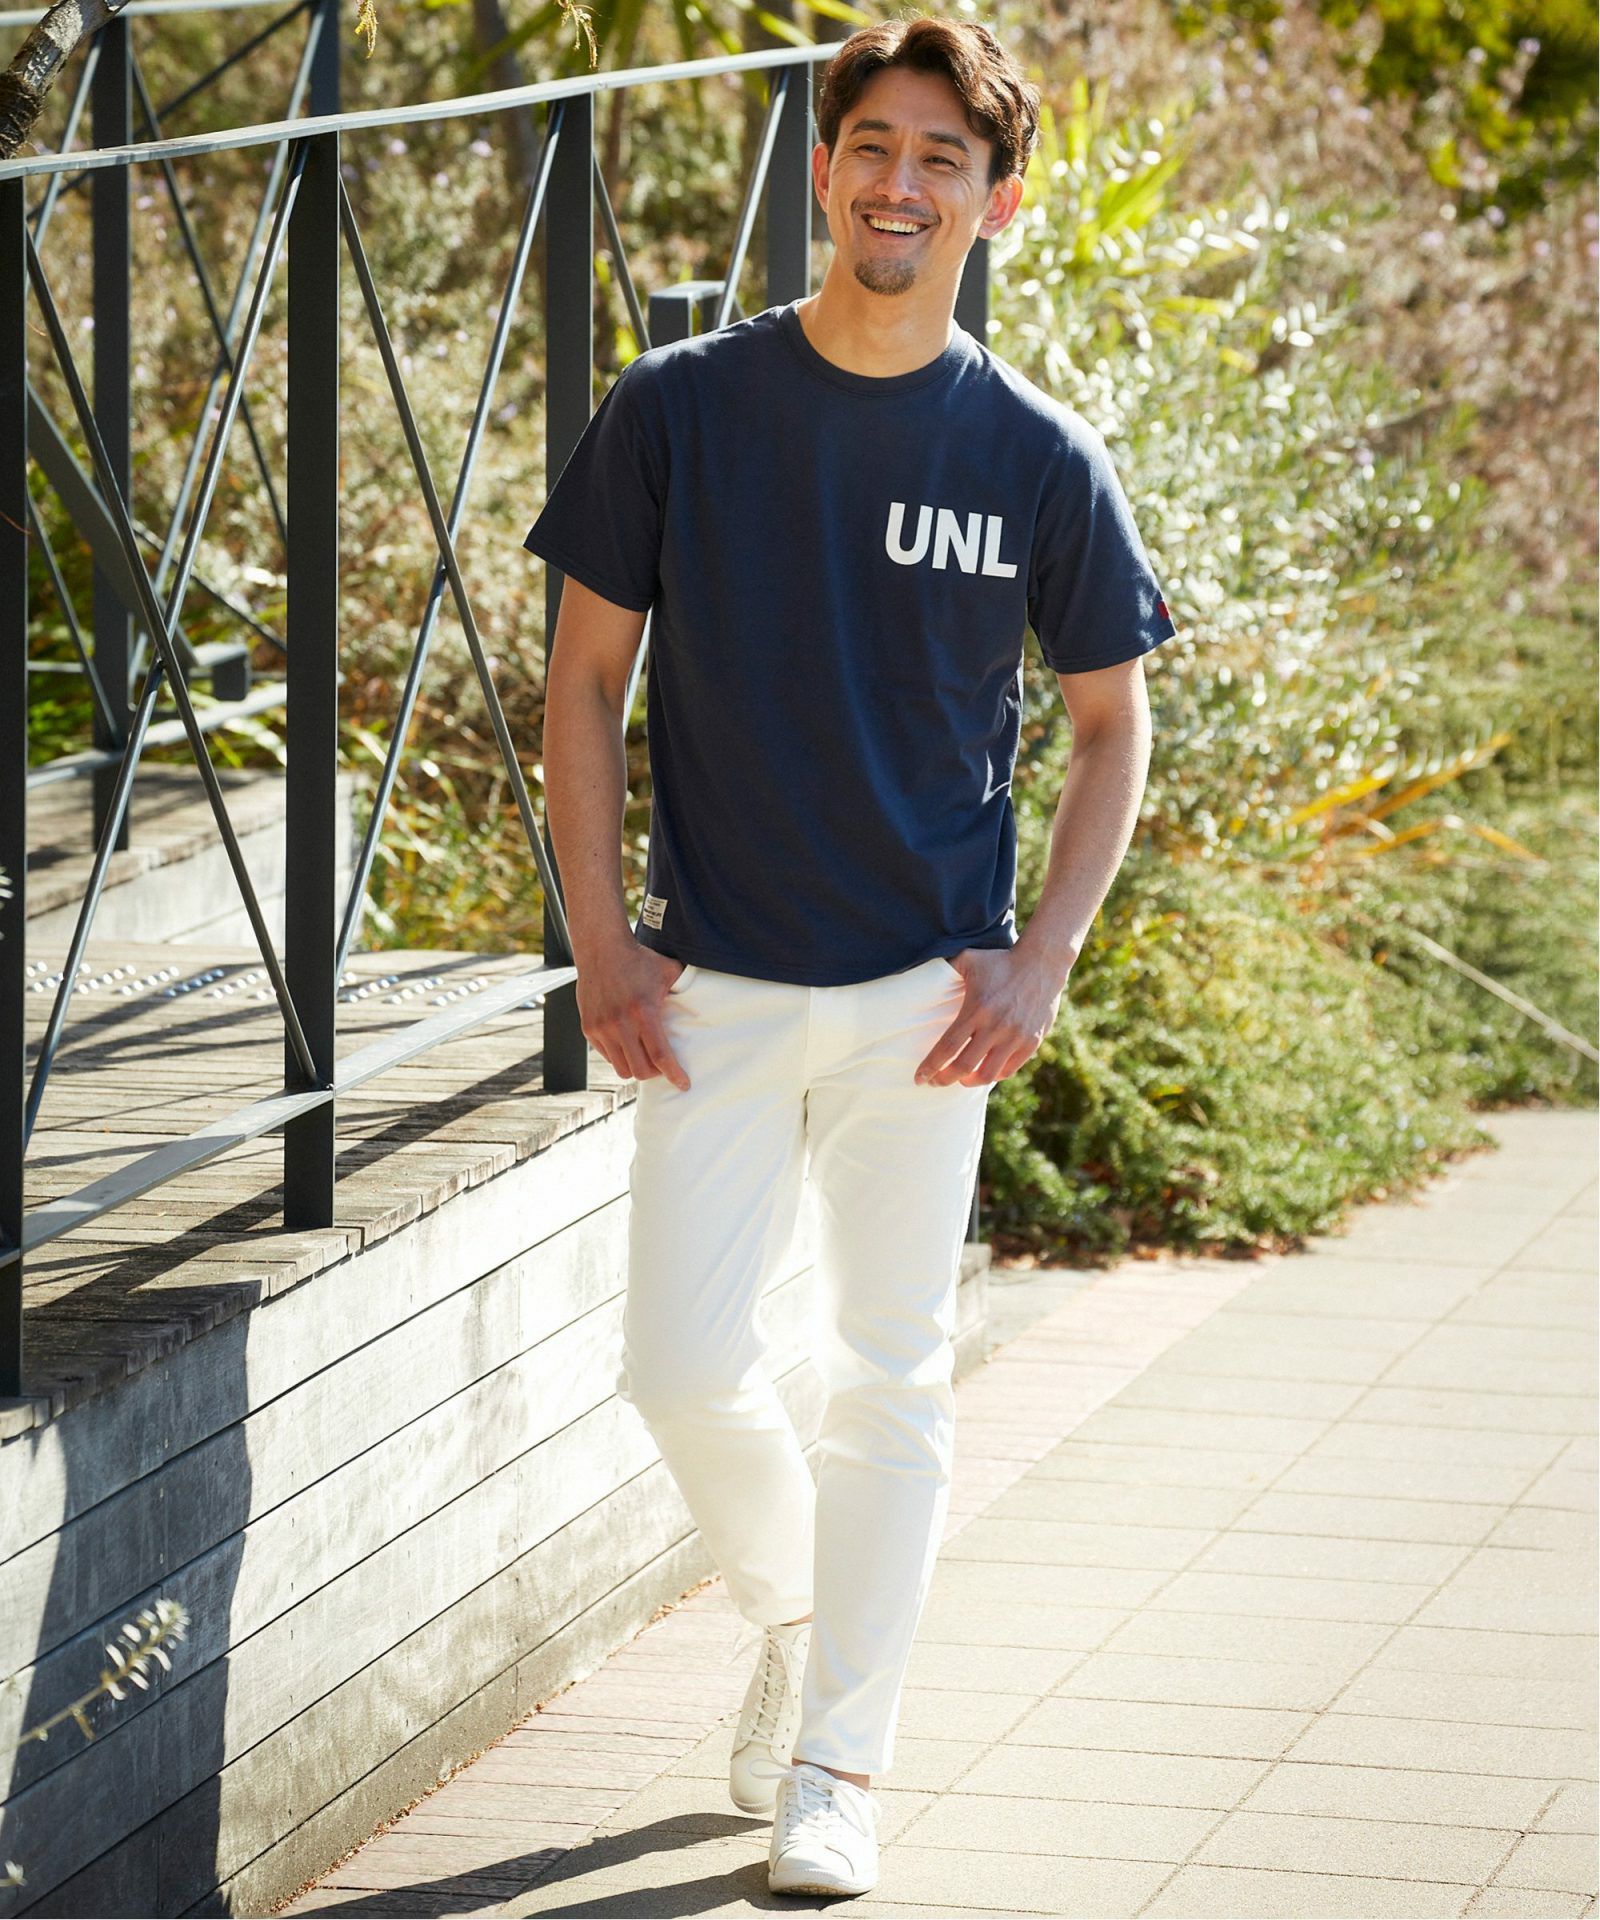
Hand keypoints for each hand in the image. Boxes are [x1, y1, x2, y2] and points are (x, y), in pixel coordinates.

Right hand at [575, 938, 691, 1090]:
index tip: (683, 1084)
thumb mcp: (668, 971)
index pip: (660, 1055)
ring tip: (644, 1056)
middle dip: (655, 1073)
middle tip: (662, 1066)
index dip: (673, 1074)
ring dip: (635, 1066)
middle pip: (640, 1070)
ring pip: (621, 1068)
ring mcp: (601, 1028)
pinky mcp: (589, 1028)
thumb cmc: (638, 960)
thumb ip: (686, 988)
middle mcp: (620, 1024)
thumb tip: (708, 999)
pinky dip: (619, 1055)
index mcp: (643, 1012)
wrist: (601, 949)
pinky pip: (607, 1056)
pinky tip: (627, 1044)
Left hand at [913, 946, 1069, 1086]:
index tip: (919, 1078)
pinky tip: (984, 1071)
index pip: (947, 1047)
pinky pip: (1008, 1070)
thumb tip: (923, 976)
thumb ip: (946, 969)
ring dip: (969, 1082)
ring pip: (987, 1074)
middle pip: (964, 1066)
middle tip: (935, 1083)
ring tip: (961, 1079)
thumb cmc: (1001, 961)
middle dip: (945, 1079)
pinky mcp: (1031, 1042)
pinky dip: (993, 1075)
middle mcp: (996, 1026)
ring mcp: (1015, 1036)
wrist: (1042, 963)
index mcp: (976, 1009)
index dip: (931, 1067)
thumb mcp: (969, 959)